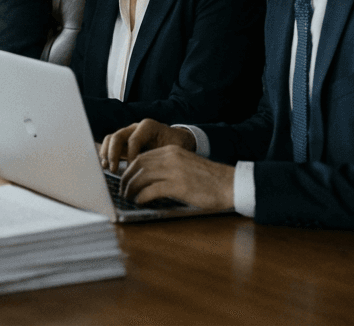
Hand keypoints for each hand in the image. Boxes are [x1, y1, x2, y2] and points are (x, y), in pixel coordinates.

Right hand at [99, 118, 194, 173]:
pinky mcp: (124, 142)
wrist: (178, 141)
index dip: (131, 155)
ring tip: (107, 167)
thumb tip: (154, 172)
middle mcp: (135, 128)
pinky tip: (107, 166)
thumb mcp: (174, 150)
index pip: (133, 139)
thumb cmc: (177, 145)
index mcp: (148, 127)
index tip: (133, 169)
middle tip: (114, 169)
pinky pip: (110, 145)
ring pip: (110, 139)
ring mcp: (128, 134)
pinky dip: (107, 155)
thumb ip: (163, 157)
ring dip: (107, 153)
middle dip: (114, 154)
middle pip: (118, 136)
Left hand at [118, 146, 234, 210]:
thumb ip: (168, 166)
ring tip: (128, 197)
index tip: (125, 179)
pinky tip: (140, 201)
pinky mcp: (178, 186)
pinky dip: (142, 196)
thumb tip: (148, 178)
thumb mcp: (185, 165)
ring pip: (142, 177)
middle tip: (122, 190)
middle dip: (126, 179)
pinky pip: (152, 190)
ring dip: (131, 188)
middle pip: (138, 166)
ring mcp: (174, 171)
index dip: (129, 169)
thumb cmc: (209, 179)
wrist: (231, 184)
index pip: (141, 157)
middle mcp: (170, 158)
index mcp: (172, 151)